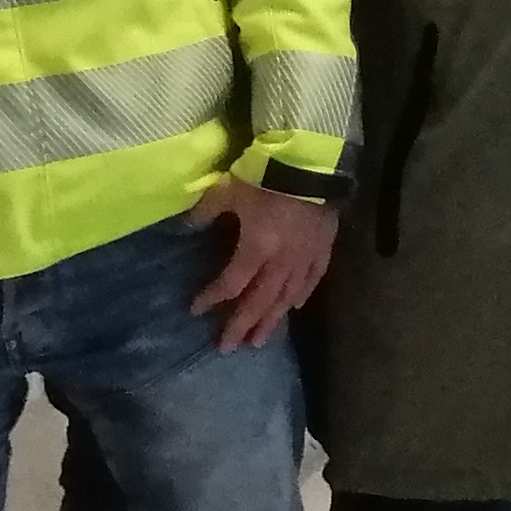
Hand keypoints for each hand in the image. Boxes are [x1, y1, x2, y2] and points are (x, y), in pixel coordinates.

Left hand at [187, 176, 341, 349]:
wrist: (312, 162)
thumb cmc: (266, 176)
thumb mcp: (227, 190)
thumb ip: (206, 212)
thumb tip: (187, 227)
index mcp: (256, 249)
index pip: (231, 283)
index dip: (212, 298)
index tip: (195, 310)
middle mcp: (281, 262)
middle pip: (259, 301)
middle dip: (241, 325)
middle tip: (228, 347)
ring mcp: (305, 257)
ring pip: (287, 297)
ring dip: (271, 320)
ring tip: (260, 341)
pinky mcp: (324, 248)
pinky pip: (314, 278)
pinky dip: (303, 295)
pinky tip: (294, 308)